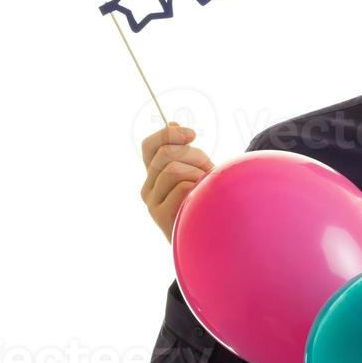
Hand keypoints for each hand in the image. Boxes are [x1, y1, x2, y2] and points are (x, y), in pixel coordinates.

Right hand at [140, 122, 214, 241]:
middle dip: (194, 156)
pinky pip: (182, 188)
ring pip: (174, 169)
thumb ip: (184, 152)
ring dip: (197, 175)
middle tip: (207, 171)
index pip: (150, 146)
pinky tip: (201, 203)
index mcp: (154, 175)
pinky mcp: (159, 215)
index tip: (192, 135)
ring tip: (205, 190)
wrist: (213, 239)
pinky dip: (198, 190)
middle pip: (165, 153)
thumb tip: (173, 123)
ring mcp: (152, 203)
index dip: (169, 134)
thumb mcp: (198, 171)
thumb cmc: (208, 202)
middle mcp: (148, 188)